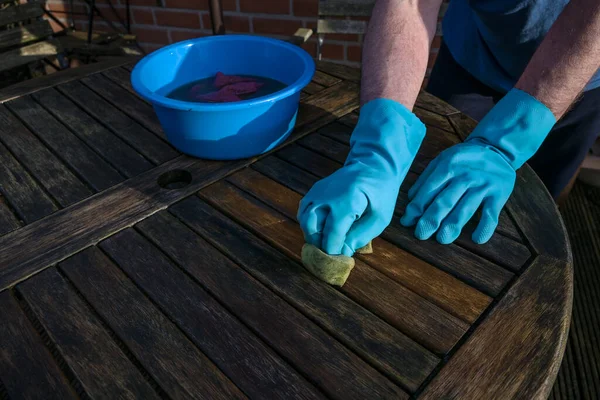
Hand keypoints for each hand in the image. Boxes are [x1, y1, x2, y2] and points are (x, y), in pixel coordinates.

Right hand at [297, 99, 425, 255]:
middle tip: (329, 255)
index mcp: (346, 202)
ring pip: (304, 219)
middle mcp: (326, 196)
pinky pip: (304, 211)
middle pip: (312, 227)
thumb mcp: (380, 217)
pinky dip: (308, 224)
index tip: (337, 263)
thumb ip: (361, 236)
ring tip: (324, 244)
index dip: (332, 251)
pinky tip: (319, 231)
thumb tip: (343, 252)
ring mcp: (317, 192)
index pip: (332, 234)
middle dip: (319, 244)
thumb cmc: (380, 192)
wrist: (374, 163)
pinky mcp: (314, 190)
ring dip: (311, 235)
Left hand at [400, 141, 515, 243]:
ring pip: (465, 210)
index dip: (416, 208)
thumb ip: (426, 179)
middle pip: (445, 202)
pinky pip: (491, 214)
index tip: (407, 222)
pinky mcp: (498, 195)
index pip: (429, 191)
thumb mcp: (442, 160)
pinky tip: (476, 239)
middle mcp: (464, 176)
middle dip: (430, 220)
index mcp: (447, 167)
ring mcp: (482, 186)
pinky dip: (484, 228)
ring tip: (442, 239)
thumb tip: (410, 200)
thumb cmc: (462, 160)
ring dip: (452, 226)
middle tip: (420, 234)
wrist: (496, 149)